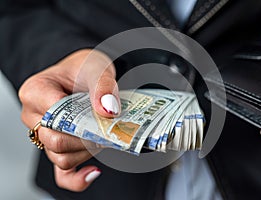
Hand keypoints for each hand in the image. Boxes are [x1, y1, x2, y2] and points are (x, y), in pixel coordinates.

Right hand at [19, 49, 119, 190]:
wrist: (86, 75)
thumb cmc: (84, 70)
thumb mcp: (96, 68)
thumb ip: (103, 86)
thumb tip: (108, 110)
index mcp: (36, 92)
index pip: (53, 116)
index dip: (80, 120)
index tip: (102, 116)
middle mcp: (34, 117)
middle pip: (56, 141)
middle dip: (86, 138)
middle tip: (107, 128)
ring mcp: (44, 136)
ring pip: (62, 157)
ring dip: (88, 152)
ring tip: (104, 138)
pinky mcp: (58, 149)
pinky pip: (62, 173)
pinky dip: (77, 178)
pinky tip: (94, 172)